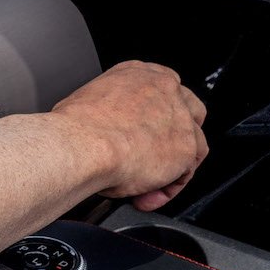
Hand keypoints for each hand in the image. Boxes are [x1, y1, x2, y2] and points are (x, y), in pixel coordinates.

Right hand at [50, 60, 207, 211]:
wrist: (83, 144)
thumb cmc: (76, 127)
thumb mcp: (89, 103)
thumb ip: (111, 111)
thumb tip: (103, 131)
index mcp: (138, 74)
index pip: (163, 89)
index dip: (158, 116)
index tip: (147, 134)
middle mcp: (164, 88)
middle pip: (189, 111)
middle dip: (177, 137)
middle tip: (155, 158)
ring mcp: (179, 116)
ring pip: (192, 144)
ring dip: (172, 168)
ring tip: (145, 186)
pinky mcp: (186, 147)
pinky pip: (185, 174)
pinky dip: (167, 188)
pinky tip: (143, 195)